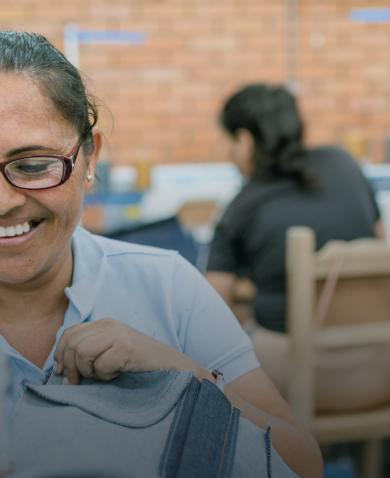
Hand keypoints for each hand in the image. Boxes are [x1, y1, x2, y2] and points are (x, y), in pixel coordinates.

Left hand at [53, 318, 184, 384]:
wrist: (170, 364)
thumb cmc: (139, 361)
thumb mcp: (112, 349)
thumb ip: (91, 349)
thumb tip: (60, 367)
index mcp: (104, 323)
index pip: (69, 333)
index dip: (58, 354)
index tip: (59, 372)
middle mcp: (110, 324)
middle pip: (72, 343)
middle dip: (69, 367)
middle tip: (75, 383)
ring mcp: (118, 335)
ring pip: (82, 353)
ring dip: (88, 372)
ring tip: (103, 376)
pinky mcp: (126, 349)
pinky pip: (100, 365)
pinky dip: (104, 376)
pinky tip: (116, 375)